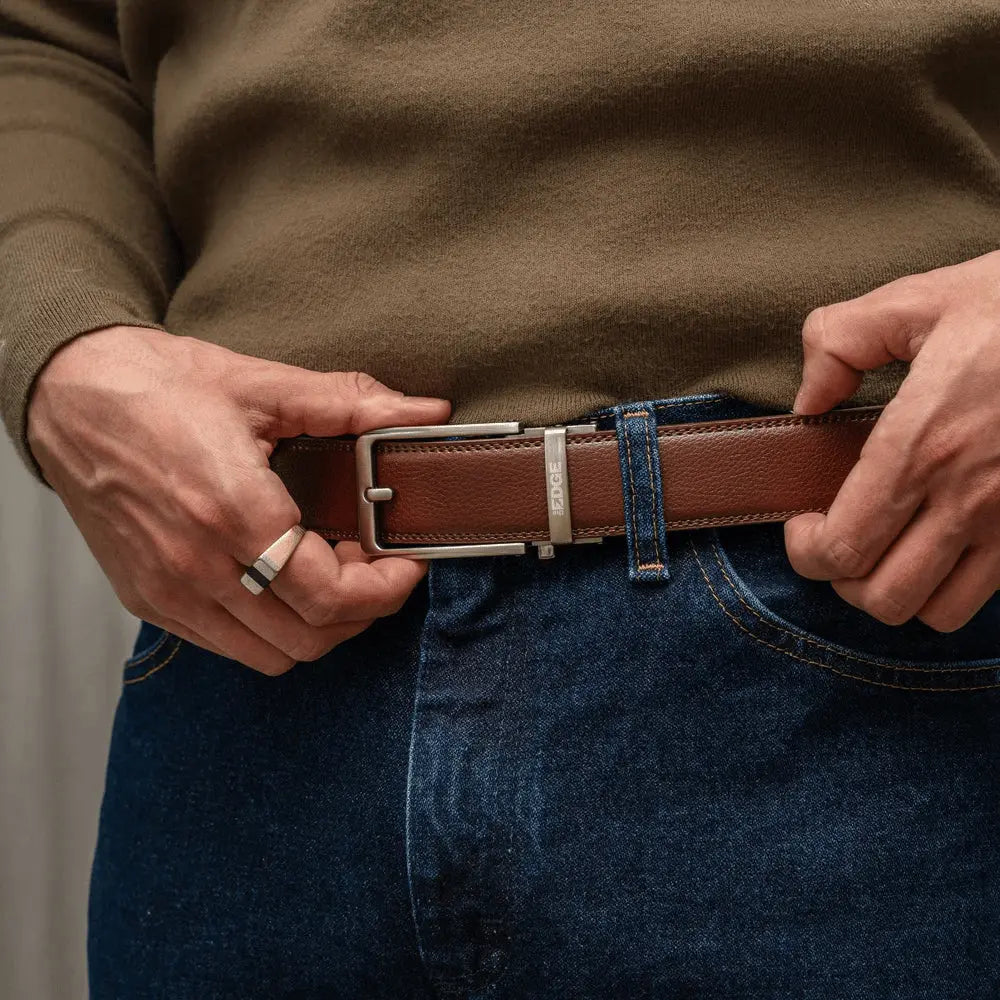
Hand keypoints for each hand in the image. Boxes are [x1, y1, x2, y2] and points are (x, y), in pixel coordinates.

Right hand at [27, 325, 449, 672]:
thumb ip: (352, 404)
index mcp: (231, 510)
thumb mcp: (263, 385)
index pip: (329, 596)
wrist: (70, 395)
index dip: (384, 590)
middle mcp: (195, 564)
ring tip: (330, 572)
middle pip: (310, 636)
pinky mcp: (146, 599)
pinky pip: (227, 646)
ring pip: (272, 654)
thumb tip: (424, 413)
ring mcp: (167, 590)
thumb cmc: (159, 385)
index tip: (405, 563)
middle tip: (374, 563)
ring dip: (318, 626)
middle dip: (362, 609)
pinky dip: (270, 629)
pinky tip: (280, 580)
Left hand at [783, 248, 999, 631]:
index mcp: (921, 445)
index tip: (803, 521)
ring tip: (887, 548)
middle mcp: (967, 497)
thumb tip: (808, 400)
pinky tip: (942, 545)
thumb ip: (839, 344)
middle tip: (838, 537)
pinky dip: (954, 587)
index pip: (842, 547)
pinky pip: (990, 595)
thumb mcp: (918, 300)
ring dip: (898, 591)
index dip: (805, 550)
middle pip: (882, 597)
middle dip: (842, 578)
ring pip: (938, 612)